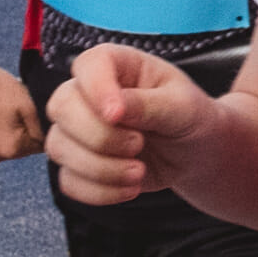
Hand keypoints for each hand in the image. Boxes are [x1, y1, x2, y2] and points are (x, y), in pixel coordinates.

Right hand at [46, 42, 202, 207]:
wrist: (198, 154)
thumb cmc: (191, 118)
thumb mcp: (182, 106)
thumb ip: (148, 104)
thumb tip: (114, 107)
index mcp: (117, 65)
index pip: (87, 65)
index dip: (96, 89)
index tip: (117, 115)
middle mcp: (89, 93)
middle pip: (61, 107)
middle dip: (100, 136)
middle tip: (139, 144)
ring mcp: (79, 129)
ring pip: (59, 147)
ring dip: (101, 168)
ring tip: (140, 171)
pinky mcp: (79, 164)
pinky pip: (68, 181)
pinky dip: (99, 191)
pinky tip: (129, 188)